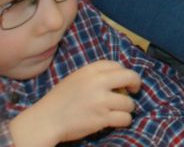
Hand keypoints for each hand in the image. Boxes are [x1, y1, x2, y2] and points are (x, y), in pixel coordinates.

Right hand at [10, 60, 138, 144]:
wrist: (44, 121)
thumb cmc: (58, 101)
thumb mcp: (75, 79)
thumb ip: (95, 76)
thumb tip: (119, 78)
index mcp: (89, 71)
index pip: (116, 64)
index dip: (123, 73)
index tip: (123, 80)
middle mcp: (98, 83)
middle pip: (130, 77)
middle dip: (136, 83)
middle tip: (134, 90)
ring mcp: (101, 101)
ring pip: (129, 102)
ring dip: (128, 107)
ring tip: (121, 111)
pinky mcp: (102, 118)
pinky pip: (125, 118)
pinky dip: (125, 121)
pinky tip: (120, 121)